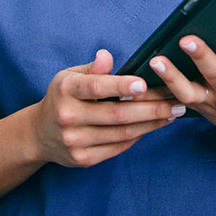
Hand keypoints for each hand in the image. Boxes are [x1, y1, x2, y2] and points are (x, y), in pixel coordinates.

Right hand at [33, 49, 184, 168]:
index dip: (120, 85)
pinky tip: (153, 125)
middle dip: (151, 108)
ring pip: (122, 134)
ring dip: (151, 123)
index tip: (144, 84)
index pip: (96, 87)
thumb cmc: (62, 97)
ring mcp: (75, 141)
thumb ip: (92, 69)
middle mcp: (68, 117)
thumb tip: (107, 56)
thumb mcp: (70, 76)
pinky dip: (138, 136)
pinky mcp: (83, 159)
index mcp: (65, 90)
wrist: (39, 134)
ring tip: (172, 113)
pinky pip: (118, 148)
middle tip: (176, 101)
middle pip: (117, 114)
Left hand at [148, 19, 215, 152]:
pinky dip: (159, 90)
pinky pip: (175, 98)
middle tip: (187, 39)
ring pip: (187, 89)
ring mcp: (211, 98)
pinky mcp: (196, 103)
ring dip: (171, 76)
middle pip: (213, 71)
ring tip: (156, 60)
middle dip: (201, 55)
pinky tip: (141, 77)